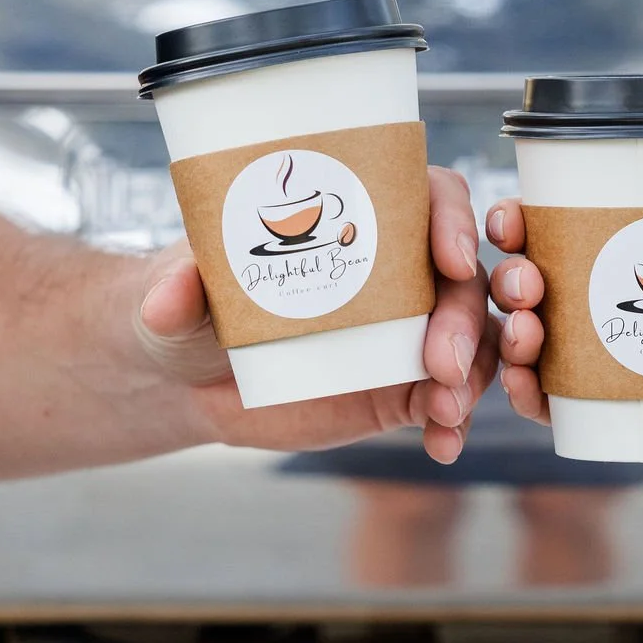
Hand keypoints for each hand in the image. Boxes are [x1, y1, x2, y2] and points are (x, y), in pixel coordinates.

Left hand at [135, 166, 498, 462]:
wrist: (191, 379)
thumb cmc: (193, 306)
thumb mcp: (179, 290)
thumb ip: (178, 288)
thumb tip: (168, 297)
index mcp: (359, 216)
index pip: (429, 198)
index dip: (451, 220)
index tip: (449, 258)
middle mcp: (397, 269)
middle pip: (462, 278)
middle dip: (464, 317)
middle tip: (441, 363)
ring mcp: (406, 331)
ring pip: (472, 340)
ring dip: (474, 374)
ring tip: (444, 411)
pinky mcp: (401, 388)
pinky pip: (446, 401)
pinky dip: (452, 423)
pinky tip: (441, 444)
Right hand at [482, 198, 642, 455]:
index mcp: (609, 250)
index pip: (545, 226)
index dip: (515, 219)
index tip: (512, 219)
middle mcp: (583, 297)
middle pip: (523, 280)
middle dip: (510, 278)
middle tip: (528, 284)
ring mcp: (582, 353)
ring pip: (524, 339)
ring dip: (512, 335)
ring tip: (528, 335)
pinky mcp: (593, 403)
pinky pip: (543, 400)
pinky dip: (525, 393)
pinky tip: (526, 386)